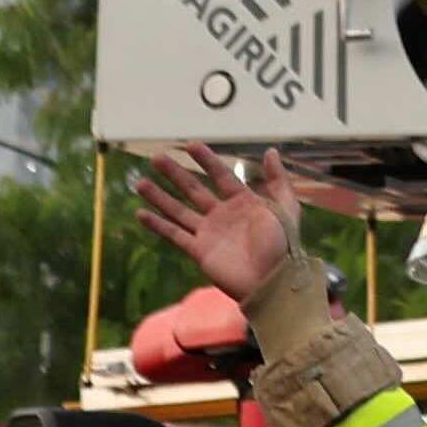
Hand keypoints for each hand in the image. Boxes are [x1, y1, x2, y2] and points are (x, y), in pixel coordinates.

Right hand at [127, 143, 304, 303]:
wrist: (273, 281)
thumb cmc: (283, 245)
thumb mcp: (287, 208)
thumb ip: (278, 180)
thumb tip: (271, 151)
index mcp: (243, 202)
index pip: (220, 176)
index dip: (206, 160)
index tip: (190, 145)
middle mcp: (222, 215)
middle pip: (193, 190)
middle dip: (175, 174)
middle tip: (156, 158)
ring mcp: (208, 233)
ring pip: (178, 210)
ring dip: (159, 197)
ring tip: (140, 182)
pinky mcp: (199, 251)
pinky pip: (174, 235)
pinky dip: (157, 225)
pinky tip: (140, 213)